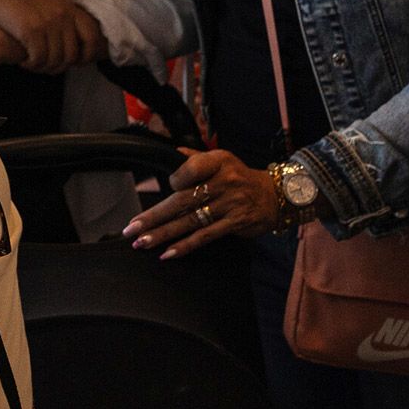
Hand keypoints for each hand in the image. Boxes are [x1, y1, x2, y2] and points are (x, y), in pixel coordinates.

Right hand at [0, 0, 94, 71]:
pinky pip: (39, 59)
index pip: (92, 36)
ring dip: (43, 67)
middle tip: (47, 67)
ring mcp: (47, 23)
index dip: (88, 54)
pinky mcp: (32, 31)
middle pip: (72, 54)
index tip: (77, 62)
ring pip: (55, 59)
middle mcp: (62, 15)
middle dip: (60, 66)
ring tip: (33, 64)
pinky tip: (23, 61)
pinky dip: (31, 64)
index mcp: (69, 6)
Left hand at [127, 149, 285, 257]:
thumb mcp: (223, 160)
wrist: (277, 196)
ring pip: (190, 221)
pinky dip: (185, 245)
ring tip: (142, 242)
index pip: (189, 170)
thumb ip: (195, 159)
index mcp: (218, 161)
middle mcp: (224, 182)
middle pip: (182, 200)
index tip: (164, 188)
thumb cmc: (242, 177)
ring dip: (163, 233)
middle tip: (131, 228)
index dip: (174, 181)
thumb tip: (172, 155)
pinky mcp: (235, 223)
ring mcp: (229, 204)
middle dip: (154, 216)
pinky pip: (205, 236)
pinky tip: (167, 253)